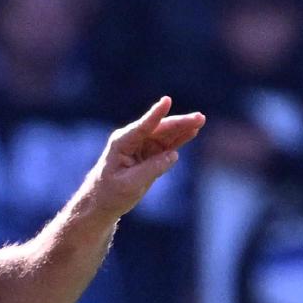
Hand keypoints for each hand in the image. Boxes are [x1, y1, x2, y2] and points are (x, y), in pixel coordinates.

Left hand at [74, 97, 204, 225]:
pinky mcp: (150, 154)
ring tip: (200, 120)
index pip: (143, 127)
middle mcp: (133, 140)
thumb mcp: (129, 184)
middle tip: (199, 117)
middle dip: (179, 122)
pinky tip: (192, 131)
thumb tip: (173, 155)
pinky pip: (168, 144)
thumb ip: (151, 169)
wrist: (101, 202)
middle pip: (160, 128)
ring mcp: (142, 146)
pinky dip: (180, 138)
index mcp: (122, 143)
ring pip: (166, 134)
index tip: (166, 101)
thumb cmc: (110, 193)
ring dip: (183, 127)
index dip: (156, 114)